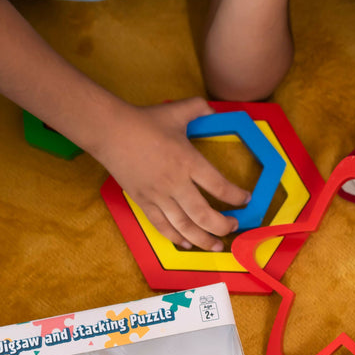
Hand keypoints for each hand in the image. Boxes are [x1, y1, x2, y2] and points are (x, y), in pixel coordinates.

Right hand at [95, 97, 249, 250]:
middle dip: (222, 225)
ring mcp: (158, 195)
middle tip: (233, 226)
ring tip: (216, 245)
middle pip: (204, 214)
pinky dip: (176, 237)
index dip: (236, 197)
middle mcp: (175, 182)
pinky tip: (187, 243)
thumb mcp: (176, 110)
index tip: (245, 200)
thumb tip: (214, 110)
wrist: (109, 131)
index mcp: (188, 161)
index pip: (219, 186)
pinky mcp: (143, 202)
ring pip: (184, 226)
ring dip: (203, 239)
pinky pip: (162, 226)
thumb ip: (199, 108)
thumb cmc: (143, 121)